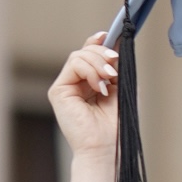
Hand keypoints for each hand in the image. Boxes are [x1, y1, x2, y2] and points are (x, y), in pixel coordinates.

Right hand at [49, 36, 120, 162]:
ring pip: (79, 55)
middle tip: (115, 65)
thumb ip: (116, 66)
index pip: (90, 54)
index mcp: (90, 82)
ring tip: (110, 78)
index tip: (109, 36)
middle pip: (85, 51)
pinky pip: (74, 64)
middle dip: (103, 53)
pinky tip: (100, 86)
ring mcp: (66, 86)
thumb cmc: (117, 123)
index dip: (99, 42)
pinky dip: (90, 70)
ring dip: (99, 62)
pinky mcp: (58, 91)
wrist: (107, 146)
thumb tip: (114, 41)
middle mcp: (76, 83)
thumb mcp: (122, 87)